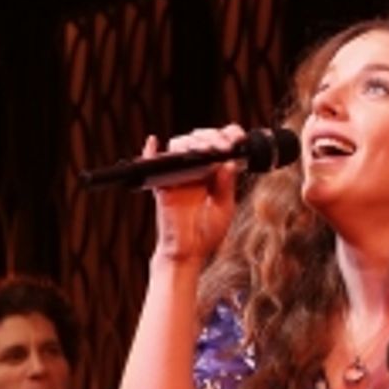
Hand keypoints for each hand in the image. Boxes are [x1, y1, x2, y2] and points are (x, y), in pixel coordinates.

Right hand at [147, 125, 243, 265]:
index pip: (218, 145)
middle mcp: (195, 169)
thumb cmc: (206, 233)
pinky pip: (154, 164)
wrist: (188, 252)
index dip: (227, 136)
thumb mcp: (224, 209)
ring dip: (192, 143)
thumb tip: (228, 163)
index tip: (238, 137)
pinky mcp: (162, 185)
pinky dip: (150, 152)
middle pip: (199, 140)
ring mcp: (177, 175)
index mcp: (212, 172)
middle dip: (212, 137)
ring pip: (179, 146)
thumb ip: (226, 186)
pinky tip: (153, 142)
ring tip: (205, 149)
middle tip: (223, 146)